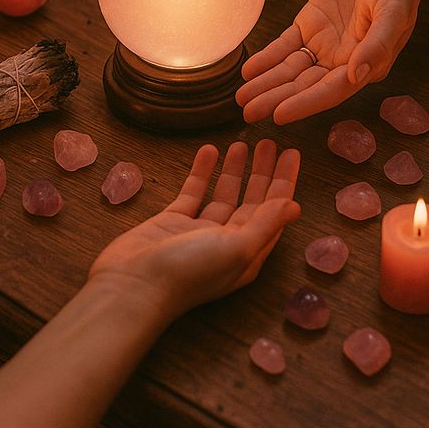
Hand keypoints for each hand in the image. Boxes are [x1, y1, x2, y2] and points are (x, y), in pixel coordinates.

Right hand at [88, 140, 300, 320]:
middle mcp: (227, 243)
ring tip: (242, 143)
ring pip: (223, 195)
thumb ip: (265, 225)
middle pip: (252, 201)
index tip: (291, 153)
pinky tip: (208, 150)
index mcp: (248, 253)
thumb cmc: (189, 272)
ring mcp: (199, 232)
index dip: (284, 182)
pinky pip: (193, 192)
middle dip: (262, 172)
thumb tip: (294, 206)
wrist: (134, 285)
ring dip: (234, 170)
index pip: (274, 212)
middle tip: (269, 142)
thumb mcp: (237, 248)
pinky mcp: (173, 223)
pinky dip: (202, 172)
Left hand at [236, 0, 427, 123]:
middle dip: (276, 99)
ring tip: (241, 97)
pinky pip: (284, 46)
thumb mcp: (394, 14)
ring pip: (290, 70)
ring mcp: (323, 45)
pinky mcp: (310, 26)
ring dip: (266, 83)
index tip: (279, 115)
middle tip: (247, 112)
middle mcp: (341, 62)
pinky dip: (267, 58)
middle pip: (304, 86)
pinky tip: (249, 70)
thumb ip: (377, 44)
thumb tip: (358, 75)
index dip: (304, 103)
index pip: (330, 91)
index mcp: (365, 66)